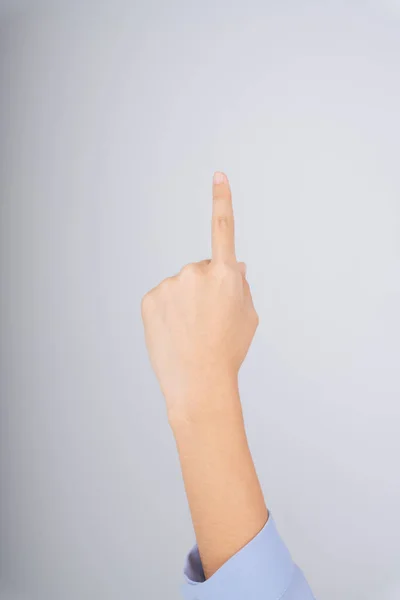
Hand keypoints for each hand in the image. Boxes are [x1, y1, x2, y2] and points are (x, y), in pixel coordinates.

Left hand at [141, 172, 258, 420]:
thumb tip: (236, 265)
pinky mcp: (150, 299)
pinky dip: (169, 310)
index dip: (222, 200)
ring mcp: (170, 285)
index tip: (218, 175)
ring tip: (192, 330)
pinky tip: (175, 332)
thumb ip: (242, 285)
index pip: (223, 229)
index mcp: (226, 275)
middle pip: (203, 269)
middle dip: (207, 286)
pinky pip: (163, 297)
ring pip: (181, 286)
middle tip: (210, 320)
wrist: (199, 382)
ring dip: (187, 300)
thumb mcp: (247, 316)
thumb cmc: (228, 350)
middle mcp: (196, 272)